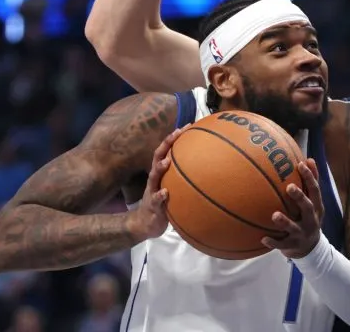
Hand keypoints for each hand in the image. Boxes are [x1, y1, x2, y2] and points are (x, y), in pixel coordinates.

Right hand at [127, 127, 185, 241]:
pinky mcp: (153, 207)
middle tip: (176, 133)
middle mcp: (155, 179)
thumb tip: (204, 165)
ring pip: (153, 177)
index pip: (165, 151)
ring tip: (167, 161)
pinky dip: (160, 196)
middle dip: (166, 144)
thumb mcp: (172, 186)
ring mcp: (152, 192)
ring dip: (160, 168)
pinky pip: (156, 201)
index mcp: (160, 173)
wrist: (145, 224)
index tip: (186, 126)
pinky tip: (165, 193)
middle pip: (157, 158)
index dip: (173, 138)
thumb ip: (182, 176)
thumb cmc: (162, 202)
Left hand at [262, 159, 324, 258]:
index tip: (301, 164)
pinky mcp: (292, 246)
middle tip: (289, 187)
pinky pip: (281, 245)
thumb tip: (308, 158)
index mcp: (316, 207)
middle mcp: (312, 220)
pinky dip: (273, 242)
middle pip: (307, 207)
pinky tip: (262, 238)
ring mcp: (302, 234)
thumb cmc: (308, 218)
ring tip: (274, 215)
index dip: (309, 177)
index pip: (315, 190)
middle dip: (300, 197)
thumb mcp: (313, 202)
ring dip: (285, 222)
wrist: (310, 249)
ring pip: (294, 228)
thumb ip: (310, 183)